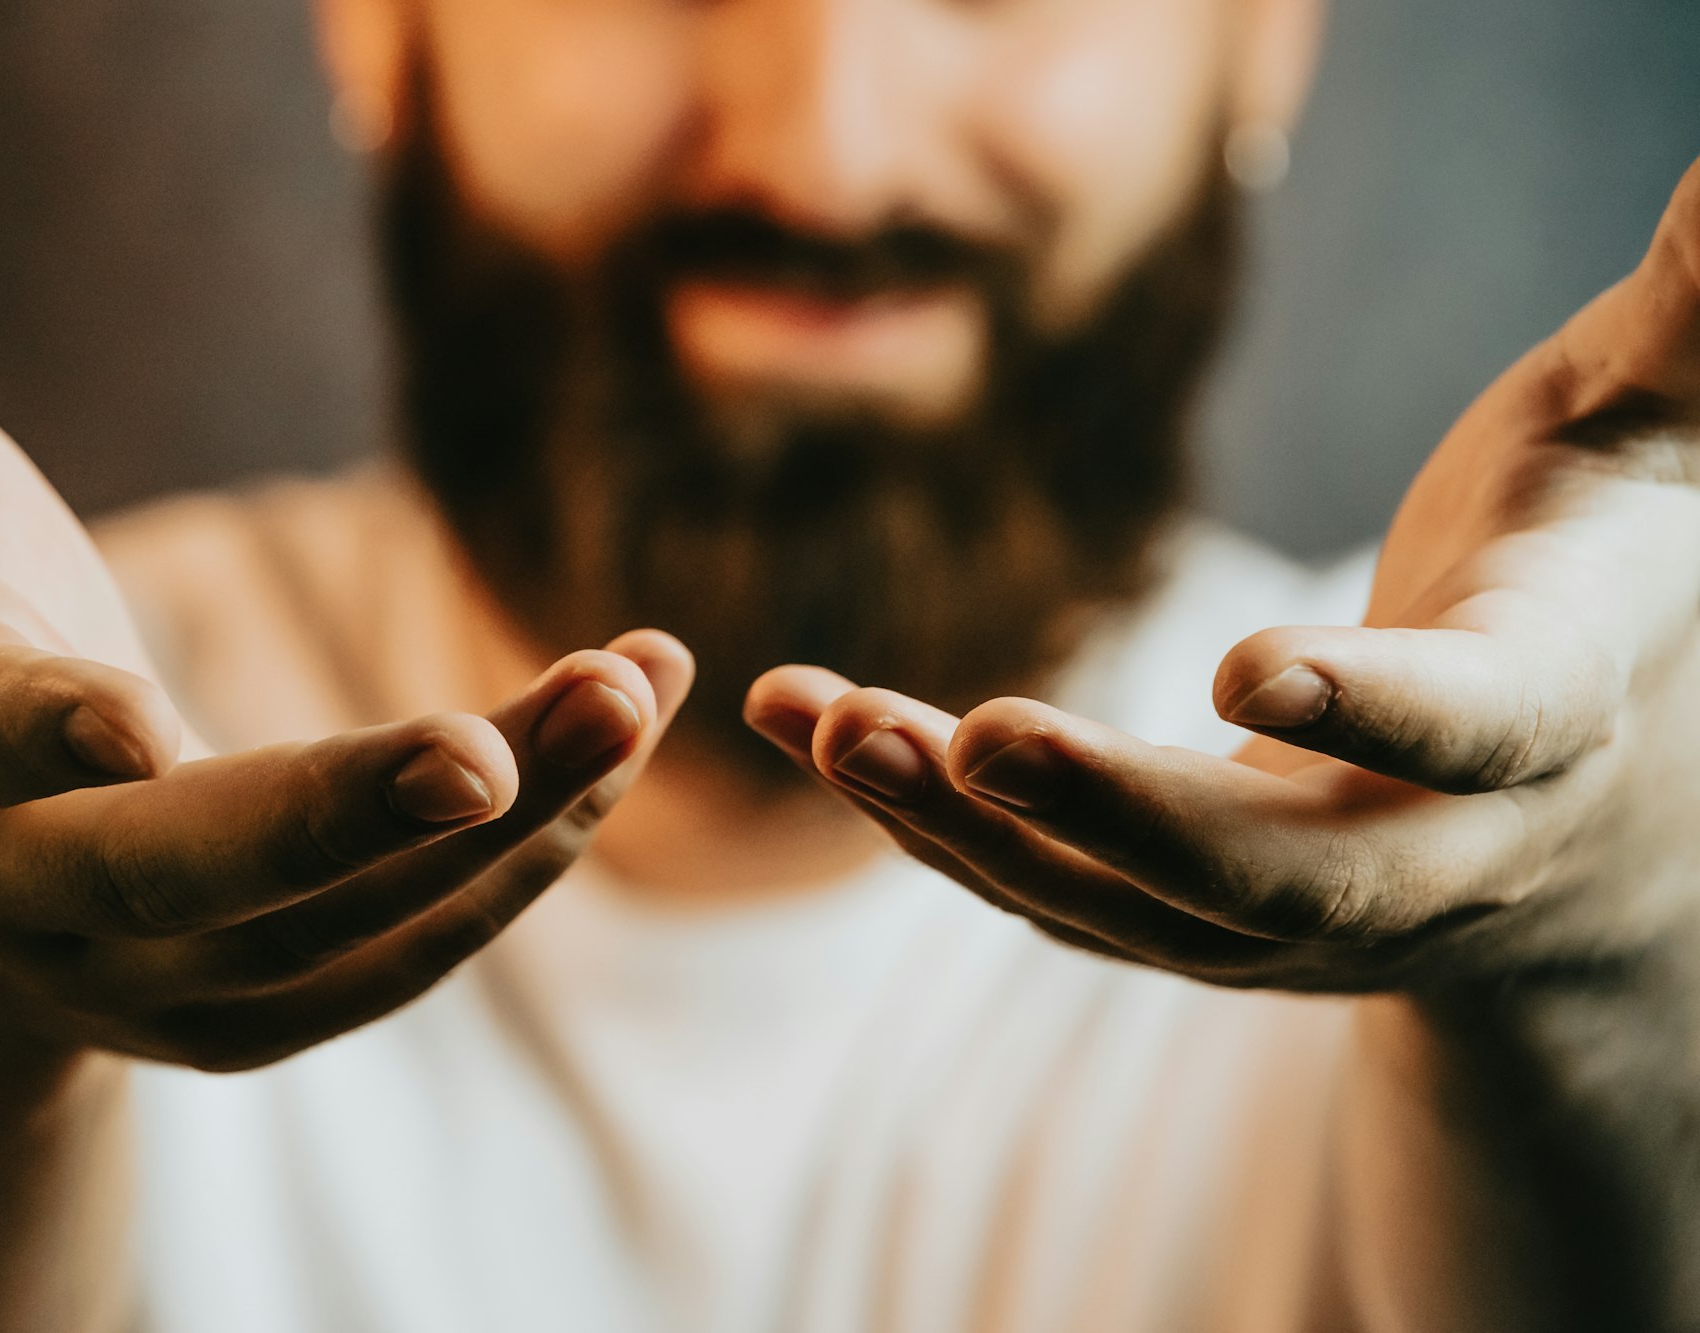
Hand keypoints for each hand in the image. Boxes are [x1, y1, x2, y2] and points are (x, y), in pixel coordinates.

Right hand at [0, 238, 691, 1069]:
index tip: (137, 716)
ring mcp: (146, 980)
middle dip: (360, 806)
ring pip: (338, 927)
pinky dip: (518, 864)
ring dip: (508, 822)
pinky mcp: (252, 1013)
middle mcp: (28, 893)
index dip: (38, 727)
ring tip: (639, 691)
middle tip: (524, 727)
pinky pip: (398, 956)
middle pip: (192, 873)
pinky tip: (615, 752)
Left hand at [746, 157, 1699, 993]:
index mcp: (1548, 723)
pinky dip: (920, 815)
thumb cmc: (1596, 576)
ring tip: (828, 723)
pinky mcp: (1180, 922)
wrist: (1576, 824)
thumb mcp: (1650, 438)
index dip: (1377, 706)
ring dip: (965, 828)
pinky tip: (799, 716)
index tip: (1241, 654)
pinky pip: (1035, 883)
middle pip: (1275, 880)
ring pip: (1120, 909)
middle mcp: (1422, 857)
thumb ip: (1688, 307)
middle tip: (970, 730)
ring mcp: (1287, 919)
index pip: (1481, 730)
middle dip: (1120, 818)